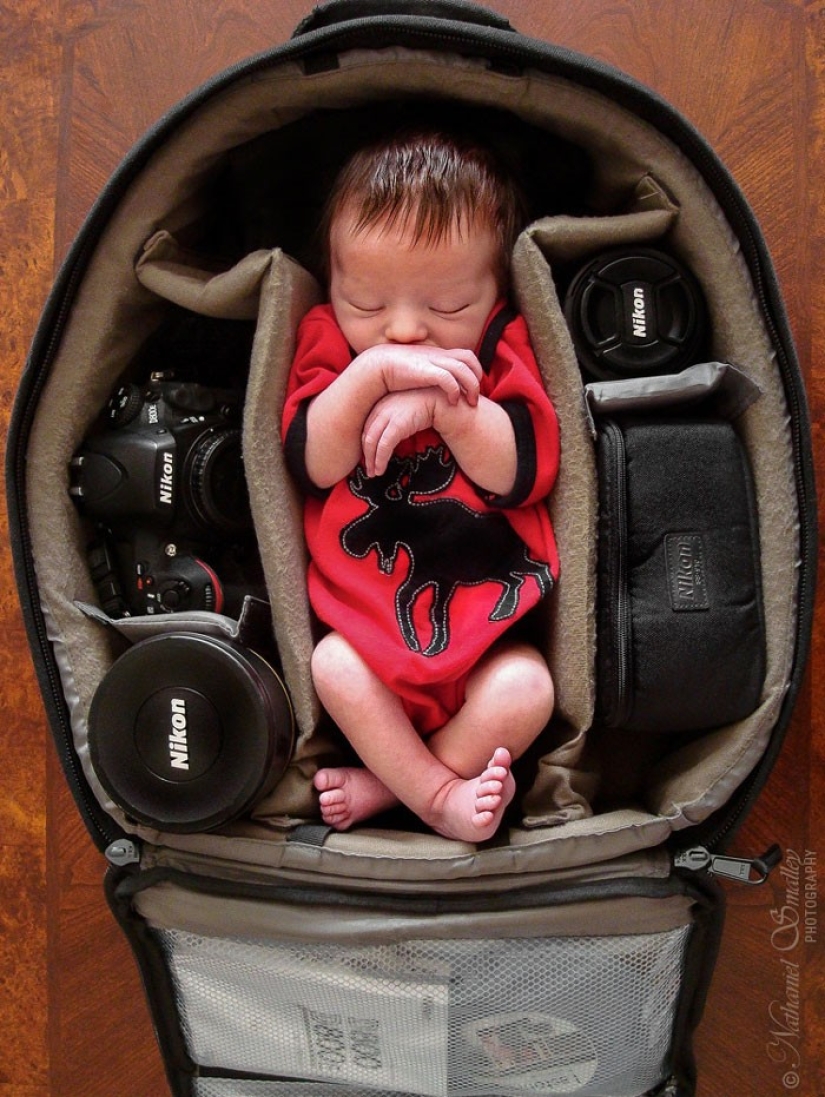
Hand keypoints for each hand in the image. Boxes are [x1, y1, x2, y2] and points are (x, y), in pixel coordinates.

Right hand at [355, 343, 482, 406]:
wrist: (377, 366)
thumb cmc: (395, 372)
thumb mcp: (418, 370)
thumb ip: (430, 373)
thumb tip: (438, 386)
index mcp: (438, 353)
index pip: (466, 356)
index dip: (475, 370)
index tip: (473, 386)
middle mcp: (438, 355)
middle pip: (469, 359)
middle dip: (477, 377)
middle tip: (475, 396)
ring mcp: (432, 362)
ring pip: (463, 370)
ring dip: (470, 386)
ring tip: (470, 402)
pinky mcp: (425, 371)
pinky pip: (448, 379)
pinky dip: (455, 389)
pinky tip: (453, 401)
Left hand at [362, 389, 442, 476]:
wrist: (439, 400)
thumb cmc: (423, 408)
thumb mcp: (402, 413)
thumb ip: (391, 421)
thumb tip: (384, 440)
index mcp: (380, 404)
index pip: (367, 429)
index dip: (365, 446)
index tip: (367, 459)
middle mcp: (380, 408)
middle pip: (367, 436)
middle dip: (367, 456)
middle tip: (369, 470)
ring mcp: (388, 415)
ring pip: (372, 442)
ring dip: (372, 460)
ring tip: (375, 473)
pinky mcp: (397, 424)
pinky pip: (384, 445)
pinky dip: (380, 459)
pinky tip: (381, 469)